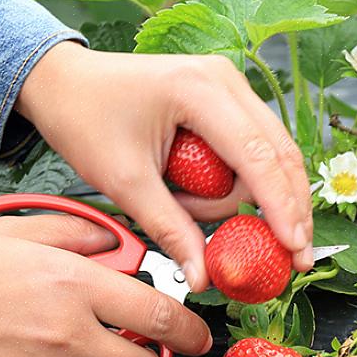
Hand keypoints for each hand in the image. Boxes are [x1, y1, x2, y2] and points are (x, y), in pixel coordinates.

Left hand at [14, 42, 313, 291]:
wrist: (62, 81)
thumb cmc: (84, 119)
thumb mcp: (125, 182)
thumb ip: (170, 229)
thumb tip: (202, 277)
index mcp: (199, 90)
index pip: (258, 157)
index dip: (281, 208)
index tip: (295, 248)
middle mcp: (225, 80)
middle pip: (280, 153)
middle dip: (288, 208)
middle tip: (293, 255)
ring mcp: (229, 85)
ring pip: (273, 153)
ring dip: (254, 196)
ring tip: (193, 210)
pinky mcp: (226, 98)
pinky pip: (255, 147)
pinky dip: (247, 181)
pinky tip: (219, 201)